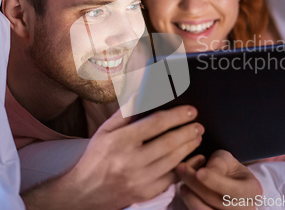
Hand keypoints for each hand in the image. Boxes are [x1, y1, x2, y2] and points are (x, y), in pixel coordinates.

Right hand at [22, 106, 203, 209]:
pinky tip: (193, 158)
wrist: (85, 191)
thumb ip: (126, 112)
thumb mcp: (105, 130)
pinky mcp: (146, 193)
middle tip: (199, 125)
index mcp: (120, 141)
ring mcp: (139, 179)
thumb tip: (143, 92)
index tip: (190, 111)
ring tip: (197, 137)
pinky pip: (172, 179)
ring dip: (189, 147)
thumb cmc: (96, 156)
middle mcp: (131, 161)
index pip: (155, 124)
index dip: (177, 115)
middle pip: (168, 143)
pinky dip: (186, 167)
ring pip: (173, 161)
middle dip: (188, 132)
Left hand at [177, 150, 262, 209]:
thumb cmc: (229, 169)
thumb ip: (218, 163)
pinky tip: (186, 191)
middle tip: (181, 169)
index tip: (199, 172)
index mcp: (253, 191)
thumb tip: (203, 173)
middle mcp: (245, 209)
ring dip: (191, 197)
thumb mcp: (227, 159)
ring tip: (182, 182)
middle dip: (197, 185)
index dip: (215, 182)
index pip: (234, 190)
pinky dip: (191, 203)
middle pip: (218, 202)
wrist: (230, 183)